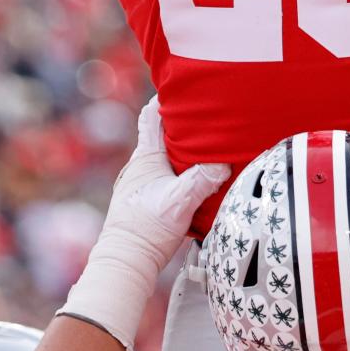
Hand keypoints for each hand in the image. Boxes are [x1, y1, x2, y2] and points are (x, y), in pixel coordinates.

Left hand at [104, 99, 229, 271]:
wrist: (127, 262)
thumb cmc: (147, 228)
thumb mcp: (180, 201)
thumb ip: (201, 180)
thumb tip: (223, 164)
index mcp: (146, 157)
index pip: (151, 116)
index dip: (164, 99)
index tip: (182, 88)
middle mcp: (140, 166)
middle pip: (161, 135)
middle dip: (180, 125)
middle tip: (205, 117)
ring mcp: (142, 184)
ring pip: (164, 157)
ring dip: (181, 151)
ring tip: (207, 147)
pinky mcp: (146, 200)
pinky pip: (165, 176)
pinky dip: (179, 170)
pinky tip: (196, 180)